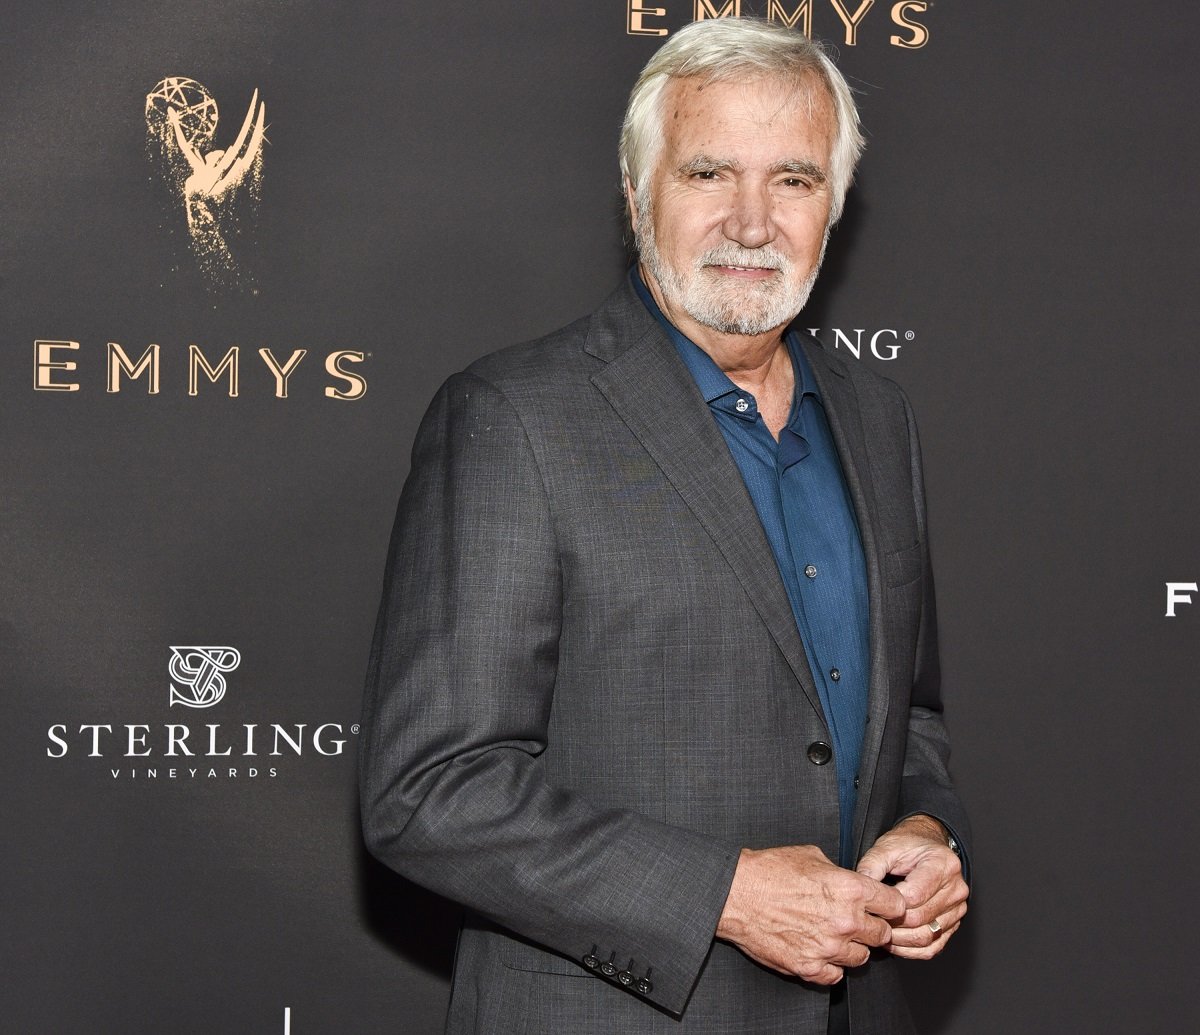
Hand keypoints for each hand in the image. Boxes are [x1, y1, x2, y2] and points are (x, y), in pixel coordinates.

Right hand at [716, 844, 906, 984]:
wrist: (735, 893)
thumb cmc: (769, 870)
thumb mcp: (811, 855)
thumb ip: (839, 872)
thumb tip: (851, 881)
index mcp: (850, 889)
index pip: (896, 905)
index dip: (889, 905)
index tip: (882, 906)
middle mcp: (845, 921)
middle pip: (883, 935)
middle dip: (873, 927)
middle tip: (856, 921)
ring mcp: (828, 947)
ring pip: (861, 958)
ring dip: (851, 948)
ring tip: (833, 935)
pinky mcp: (809, 967)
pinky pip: (835, 976)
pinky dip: (830, 966)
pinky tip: (818, 950)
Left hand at [856, 815, 968, 959]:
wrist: (926, 846)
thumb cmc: (907, 845)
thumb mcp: (886, 847)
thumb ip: (872, 866)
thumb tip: (860, 890)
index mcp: (943, 864)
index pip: (914, 896)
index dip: (889, 904)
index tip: (872, 904)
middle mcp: (956, 888)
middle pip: (920, 918)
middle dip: (892, 924)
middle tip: (871, 921)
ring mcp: (957, 908)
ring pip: (927, 936)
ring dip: (899, 940)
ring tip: (880, 932)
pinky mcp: (953, 923)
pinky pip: (934, 946)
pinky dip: (912, 950)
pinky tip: (894, 943)